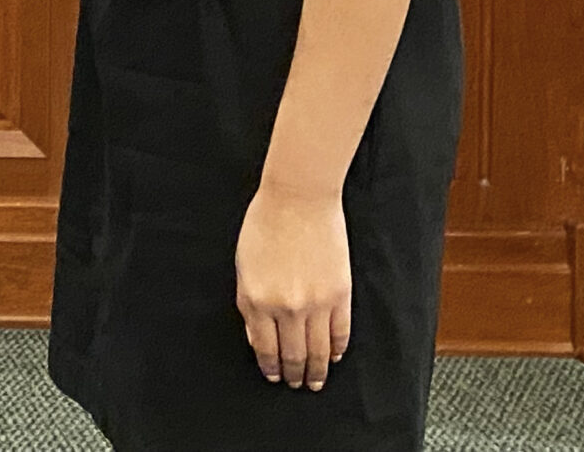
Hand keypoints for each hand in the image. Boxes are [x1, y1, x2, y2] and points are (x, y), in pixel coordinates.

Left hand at [235, 183, 351, 391]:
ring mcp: (315, 303)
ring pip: (318, 351)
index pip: (264, 348)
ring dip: (318, 371)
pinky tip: (335, 357)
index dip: (270, 367)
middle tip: (297, 385)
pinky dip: (338, 350)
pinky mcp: (339, 295)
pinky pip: (340, 333)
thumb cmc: (264, 225)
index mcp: (256, 299)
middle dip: (294, 375)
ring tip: (316, 381)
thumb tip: (257, 338)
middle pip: (293, 355)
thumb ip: (248, 305)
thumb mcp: (243, 266)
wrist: (298, 199)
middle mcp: (285, 307)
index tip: (273, 377)